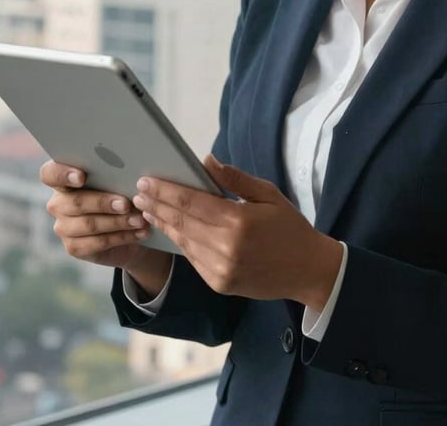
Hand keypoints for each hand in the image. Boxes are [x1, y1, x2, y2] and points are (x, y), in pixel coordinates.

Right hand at [40, 160, 171, 287]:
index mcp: (63, 179)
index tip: (82, 176)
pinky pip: (97, 243)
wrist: (127, 228)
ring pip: (89, 224)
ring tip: (139, 220)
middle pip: (75, 202)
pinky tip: (139, 233)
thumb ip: (115, 175)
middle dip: (103, 202)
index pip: (50, 174)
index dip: (62, 174)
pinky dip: (122, 237)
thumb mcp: (118, 181)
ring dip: (117, 222)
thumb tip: (131, 174)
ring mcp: (63, 227)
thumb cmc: (121, 193)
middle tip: (126, 204)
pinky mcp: (73, 247)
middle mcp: (58, 203)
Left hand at [133, 154, 342, 309]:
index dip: (166, 190)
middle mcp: (225, 247)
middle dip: (157, 205)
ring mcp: (220, 269)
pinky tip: (169, 229)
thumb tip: (206, 162)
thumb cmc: (290, 227)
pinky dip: (179, 242)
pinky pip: (192, 258)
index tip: (147, 181)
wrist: (308, 270)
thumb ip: (235, 179)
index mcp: (238, 221)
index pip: (191, 202)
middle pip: (181, 221)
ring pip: (183, 242)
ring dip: (163, 223)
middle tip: (138, 192)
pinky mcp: (218, 283)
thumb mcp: (269, 194)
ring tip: (147, 208)